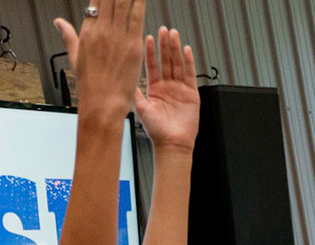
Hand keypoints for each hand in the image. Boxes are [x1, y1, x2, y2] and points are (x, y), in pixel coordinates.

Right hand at [54, 0, 146, 124]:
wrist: (102, 105)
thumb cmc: (90, 85)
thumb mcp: (75, 57)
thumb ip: (69, 35)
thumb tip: (58, 22)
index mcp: (88, 32)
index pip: (97, 0)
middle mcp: (102, 32)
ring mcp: (118, 38)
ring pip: (124, 3)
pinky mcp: (132, 46)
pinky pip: (137, 18)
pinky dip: (140, 2)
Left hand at [133, 26, 198, 151]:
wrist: (172, 145)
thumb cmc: (156, 131)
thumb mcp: (141, 109)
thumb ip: (134, 92)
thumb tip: (122, 78)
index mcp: (154, 90)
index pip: (152, 66)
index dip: (151, 52)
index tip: (148, 37)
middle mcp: (167, 88)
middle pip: (166, 61)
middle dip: (165, 45)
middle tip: (164, 30)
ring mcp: (179, 89)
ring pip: (178, 64)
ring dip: (176, 49)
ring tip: (174, 34)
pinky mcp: (191, 94)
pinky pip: (190, 74)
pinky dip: (189, 62)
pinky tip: (186, 50)